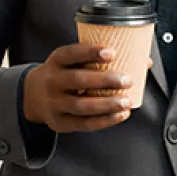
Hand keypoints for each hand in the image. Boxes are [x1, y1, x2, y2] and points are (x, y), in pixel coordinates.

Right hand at [22, 43, 136, 131]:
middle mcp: (52, 81)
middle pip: (77, 80)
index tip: (111, 52)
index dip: (90, 52)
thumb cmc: (64, 74)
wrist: (32, 96)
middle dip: (104, 80)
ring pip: (81, 105)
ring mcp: (54, 104)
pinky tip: (120, 115)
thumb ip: (102, 60)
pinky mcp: (60, 122)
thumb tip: (144, 61)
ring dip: (106, 104)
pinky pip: (83, 124)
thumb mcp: (73, 61)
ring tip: (126, 101)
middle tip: (127, 79)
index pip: (70, 54)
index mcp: (56, 61)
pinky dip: (104, 120)